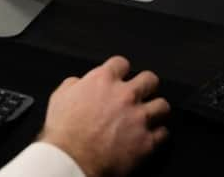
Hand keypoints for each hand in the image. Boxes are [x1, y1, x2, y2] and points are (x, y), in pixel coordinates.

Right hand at [38, 56, 169, 176]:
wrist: (73, 160)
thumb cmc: (64, 132)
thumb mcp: (59, 97)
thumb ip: (74, 85)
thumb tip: (80, 84)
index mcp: (102, 81)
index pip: (121, 63)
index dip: (120, 69)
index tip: (120, 74)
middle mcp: (125, 95)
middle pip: (150, 79)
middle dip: (146, 85)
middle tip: (141, 92)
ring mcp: (139, 118)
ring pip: (162, 105)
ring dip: (155, 109)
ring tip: (149, 114)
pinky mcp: (147, 141)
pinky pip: (164, 133)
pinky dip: (158, 134)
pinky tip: (150, 135)